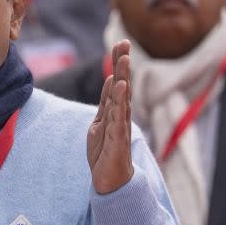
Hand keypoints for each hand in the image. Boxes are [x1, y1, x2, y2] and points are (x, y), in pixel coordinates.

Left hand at [87, 40, 134, 193]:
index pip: (118, 82)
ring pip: (122, 98)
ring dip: (123, 77)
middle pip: (123, 85)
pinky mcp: (117, 138)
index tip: (120, 43)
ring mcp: (120, 126)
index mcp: (115, 111)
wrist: (110, 181)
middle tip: (124, 42)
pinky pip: (118, 116)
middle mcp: (121, 115)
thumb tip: (112, 80)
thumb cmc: (105, 153)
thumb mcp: (100, 123)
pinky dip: (119, 101)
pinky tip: (120, 86)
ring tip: (124, 59)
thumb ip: (107, 103)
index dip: (119, 63)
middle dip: (123, 64)